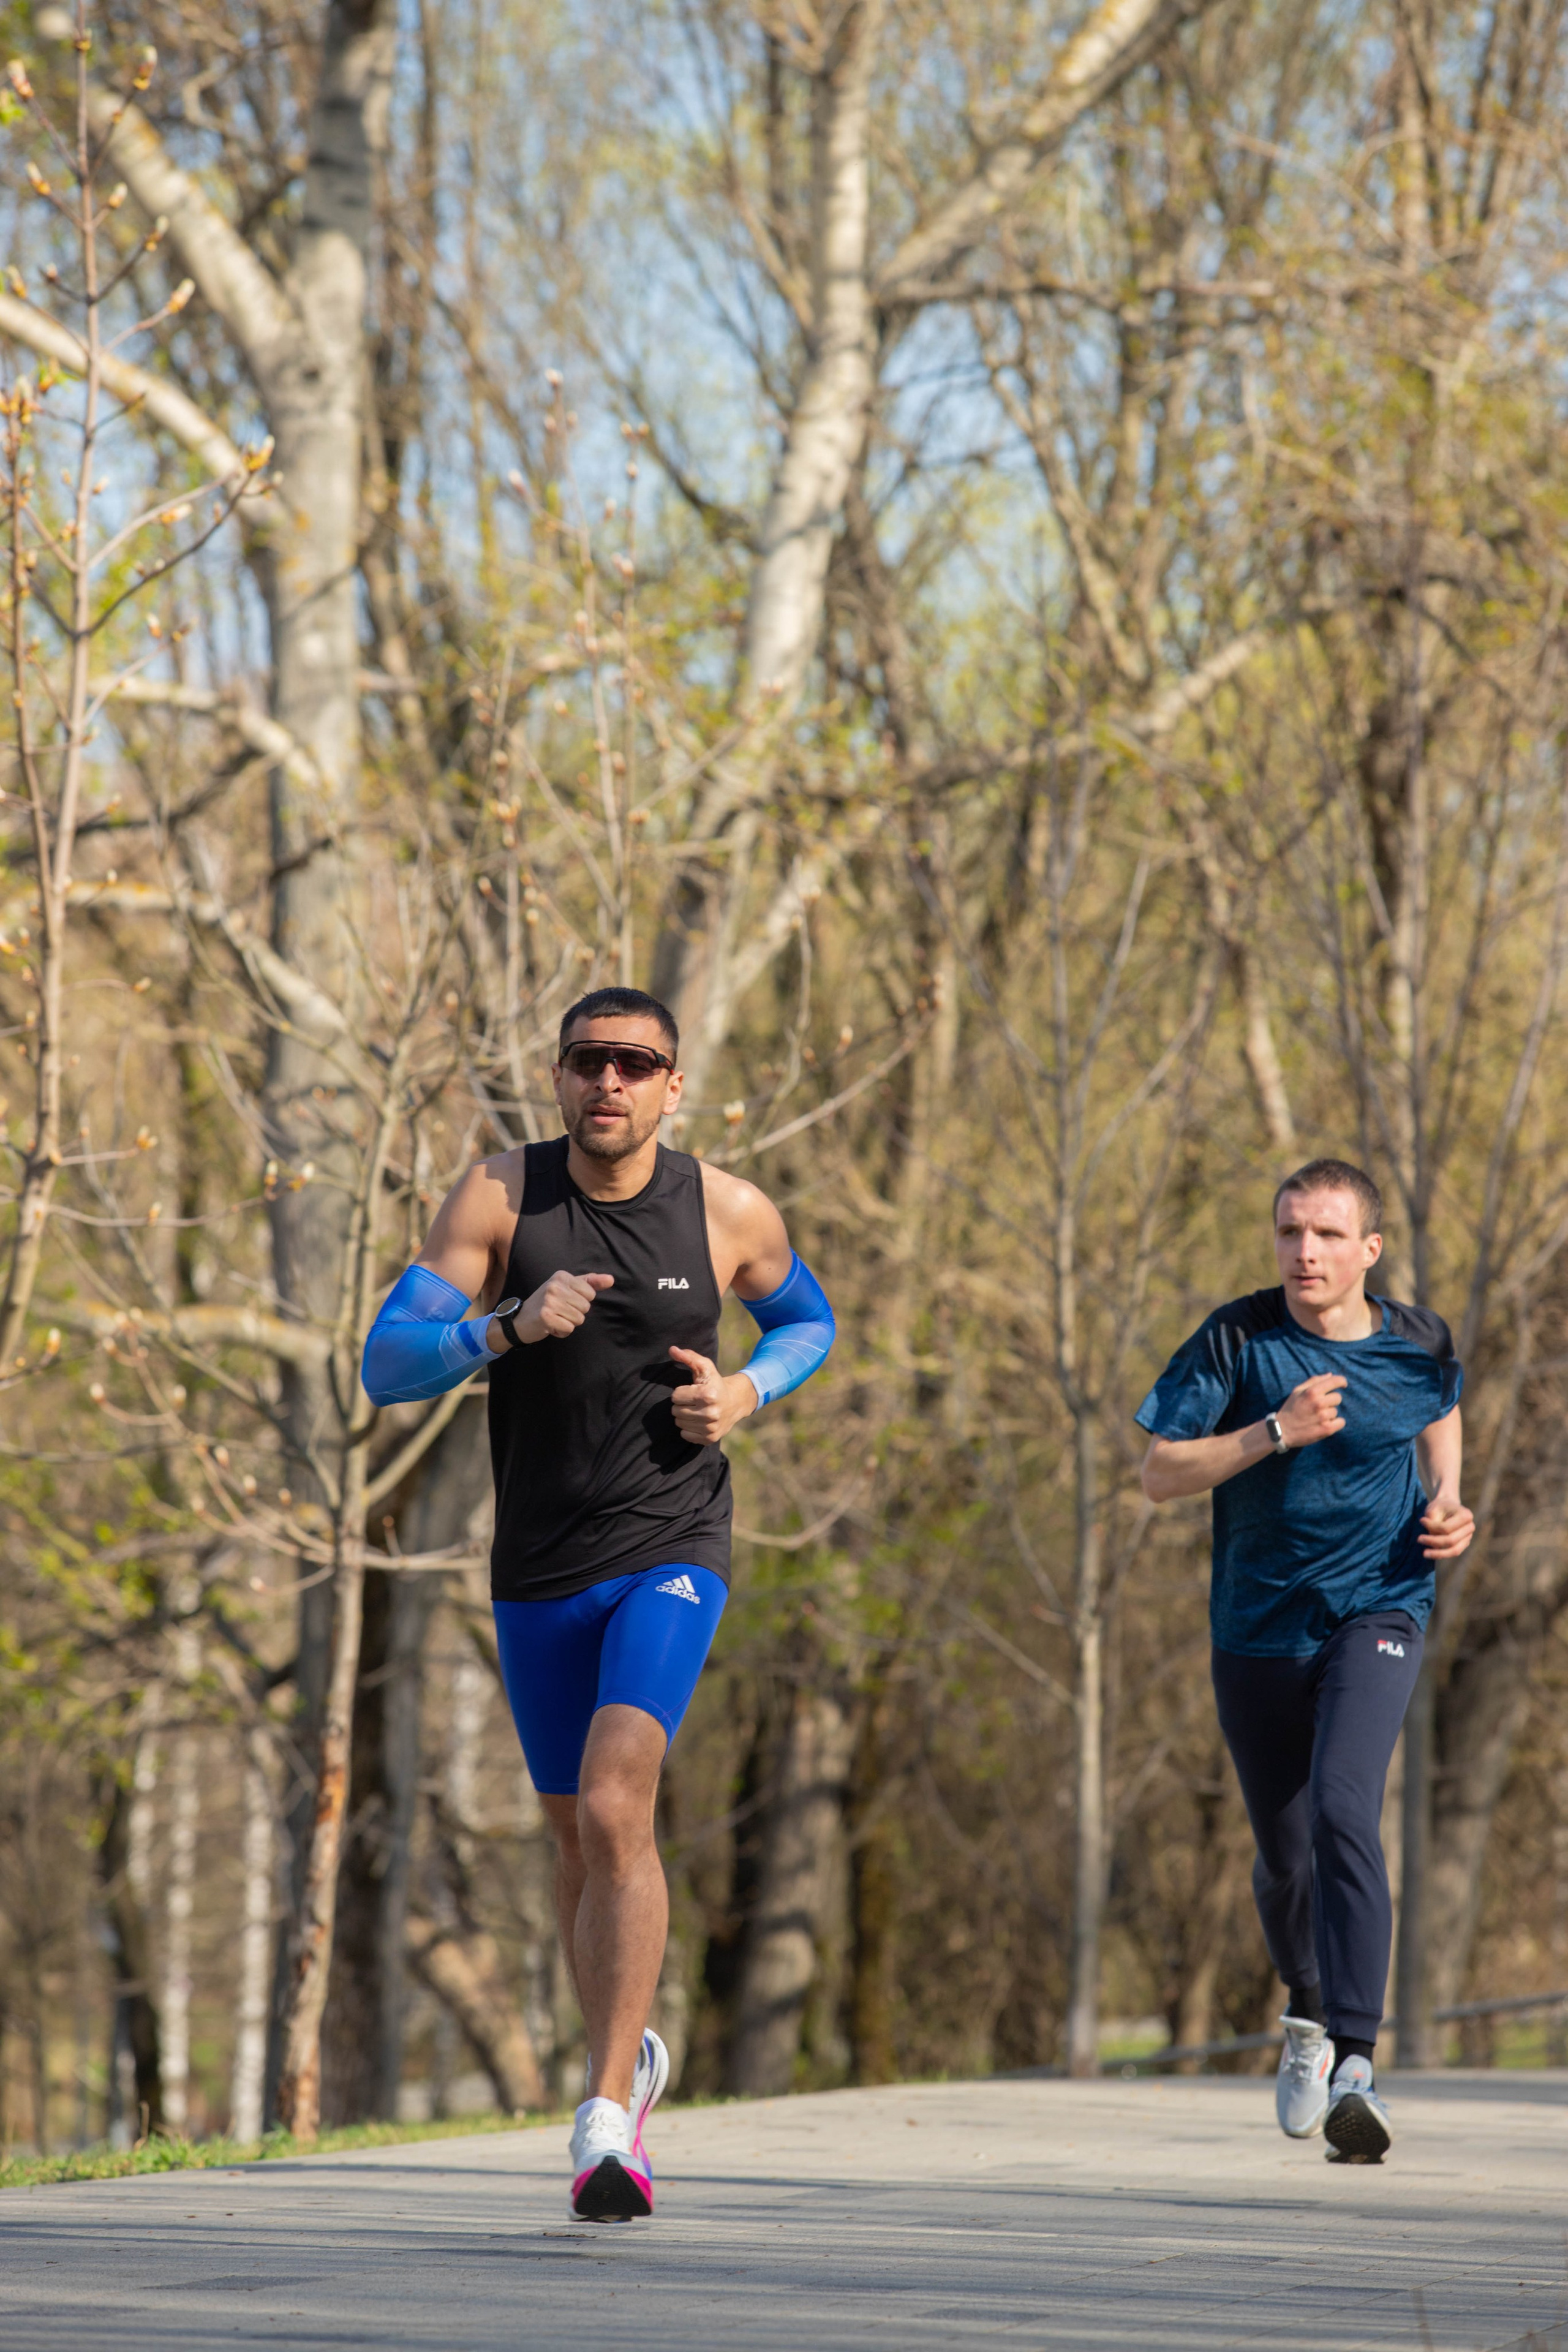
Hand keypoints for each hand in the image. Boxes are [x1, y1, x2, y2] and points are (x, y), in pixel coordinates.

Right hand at [490, 1269, 612, 1347]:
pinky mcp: (546, 1317)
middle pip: (586, 1307)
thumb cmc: (546, 1303)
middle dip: (575, 1313)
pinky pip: (569, 1329)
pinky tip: (551, 1326)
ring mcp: (549, 1301)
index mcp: (561, 1276)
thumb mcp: (567, 1288)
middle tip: (559, 1311)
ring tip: (555, 1318)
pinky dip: (562, 1331)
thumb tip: (611, 1280)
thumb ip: (590, 1283)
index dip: (581, 1301)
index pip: (591, 1293)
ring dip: (568, 1323)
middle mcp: (555, 1286)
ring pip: (579, 1319)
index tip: (565, 1301)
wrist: (520, 1320)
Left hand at [668, 1347, 755, 1443]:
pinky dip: (689, 1428)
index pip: (675, 1396)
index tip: (692, 1391)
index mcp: (707, 1395)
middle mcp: (710, 1413)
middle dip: (682, 1404)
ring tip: (696, 1409)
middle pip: (675, 1411)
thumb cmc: (715, 1382)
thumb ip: (688, 1356)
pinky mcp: (710, 1438)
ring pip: (679, 1423)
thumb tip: (672, 1349)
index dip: (681, 1392)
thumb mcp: (705, 1367)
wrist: (736, 1401)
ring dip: (684, 1416)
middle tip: (693, 1401)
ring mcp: (710, 1428)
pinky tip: (698, 1420)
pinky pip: (685, 1435)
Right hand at [1274, 1372, 1346, 1448]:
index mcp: (1312, 1392)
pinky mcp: (1327, 1429)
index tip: (1343, 1385)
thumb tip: (1330, 1375)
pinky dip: (1335, 1423)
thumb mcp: (1297, 1391)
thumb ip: (1314, 1381)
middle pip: (1338, 1397)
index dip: (1342, 1381)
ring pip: (1336, 1411)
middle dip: (1330, 1401)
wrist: (1282, 1431)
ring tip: (1317, 1417)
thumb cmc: (1290, 1408)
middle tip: (1319, 1407)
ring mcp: (1323, 1417)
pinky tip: (1324, 1424)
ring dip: (1329, 1413)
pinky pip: (1341, 1422)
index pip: (1336, 1381)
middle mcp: (1319, 1403)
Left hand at [1420, 1495, 1474, 1559]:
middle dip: (1433, 1541)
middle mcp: (1470, 1527)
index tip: (1421, 1520)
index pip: (1447, 1528)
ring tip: (1424, 1554)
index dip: (1432, 1527)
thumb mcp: (1433, 1509)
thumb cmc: (1440, 1507)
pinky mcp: (1464, 1543)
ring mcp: (1468, 1536)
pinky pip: (1453, 1552)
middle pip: (1451, 1540)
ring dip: (1438, 1553)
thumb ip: (1433, 1525)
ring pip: (1455, 1550)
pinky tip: (1431, 1553)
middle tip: (1418, 1539)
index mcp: (1466, 1515)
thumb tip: (1434, 1546)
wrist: (1448, 1506)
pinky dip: (1442, 1554)